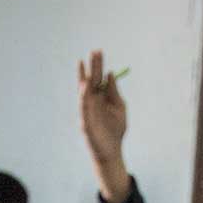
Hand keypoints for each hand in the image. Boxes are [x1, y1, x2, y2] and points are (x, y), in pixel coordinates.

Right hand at [77, 50, 130, 202]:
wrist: (112, 151)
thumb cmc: (116, 130)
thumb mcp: (119, 107)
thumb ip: (114, 92)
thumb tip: (110, 74)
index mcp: (100, 98)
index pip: (97, 78)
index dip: (97, 65)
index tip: (98, 51)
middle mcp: (92, 102)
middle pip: (90, 81)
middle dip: (92, 67)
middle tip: (93, 52)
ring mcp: (87, 112)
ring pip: (84, 93)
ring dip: (84, 79)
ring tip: (84, 65)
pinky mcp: (86, 123)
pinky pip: (84, 109)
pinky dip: (83, 98)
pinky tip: (85, 88)